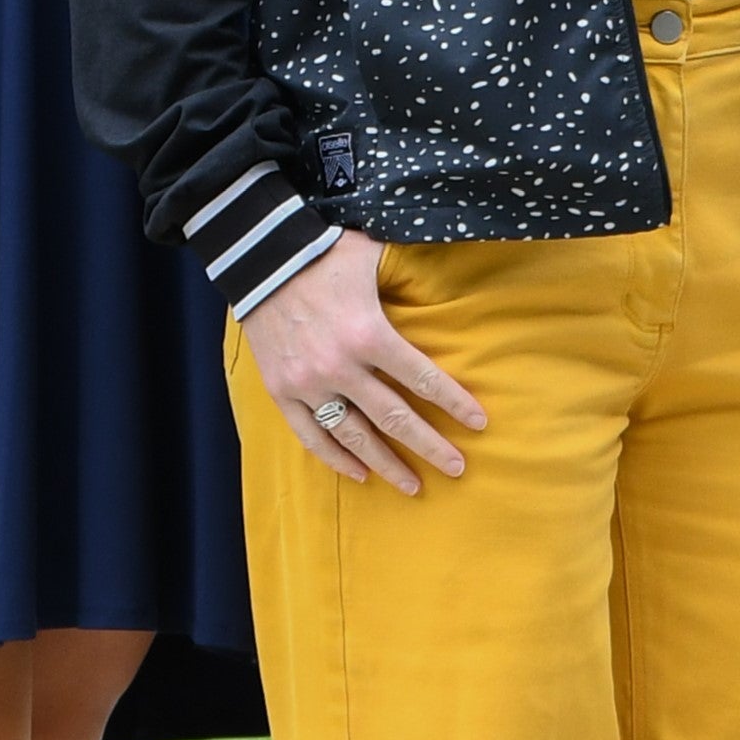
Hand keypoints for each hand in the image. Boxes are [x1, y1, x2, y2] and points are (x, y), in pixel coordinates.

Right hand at [236, 230, 487, 495]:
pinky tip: (359, 475)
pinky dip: (335, 459)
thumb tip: (451, 277)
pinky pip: (311, 436)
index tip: (479, 422)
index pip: (423, 378)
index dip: (455, 402)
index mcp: (370, 334)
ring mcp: (308, 384)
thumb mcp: (374, 256)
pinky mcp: (281, 391)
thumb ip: (409, 275)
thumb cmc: (324, 253)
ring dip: (386, 464)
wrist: (260, 258)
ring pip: (355, 437)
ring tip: (413, 486)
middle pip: (395, 418)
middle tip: (457, 469)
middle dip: (430, 446)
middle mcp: (340, 366)